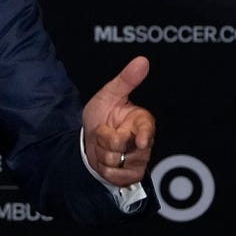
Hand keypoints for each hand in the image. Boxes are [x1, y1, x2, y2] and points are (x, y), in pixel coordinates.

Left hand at [82, 56, 154, 186]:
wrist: (89, 139)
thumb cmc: (102, 115)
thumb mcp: (109, 95)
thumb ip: (125, 80)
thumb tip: (142, 60)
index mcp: (142, 120)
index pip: (146, 128)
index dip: (143, 135)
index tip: (139, 141)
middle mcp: (145, 142)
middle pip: (121, 145)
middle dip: (104, 140)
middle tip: (104, 133)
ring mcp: (140, 160)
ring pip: (116, 161)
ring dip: (103, 154)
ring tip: (105, 146)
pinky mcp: (132, 175)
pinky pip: (114, 175)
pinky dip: (104, 169)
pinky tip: (106, 161)